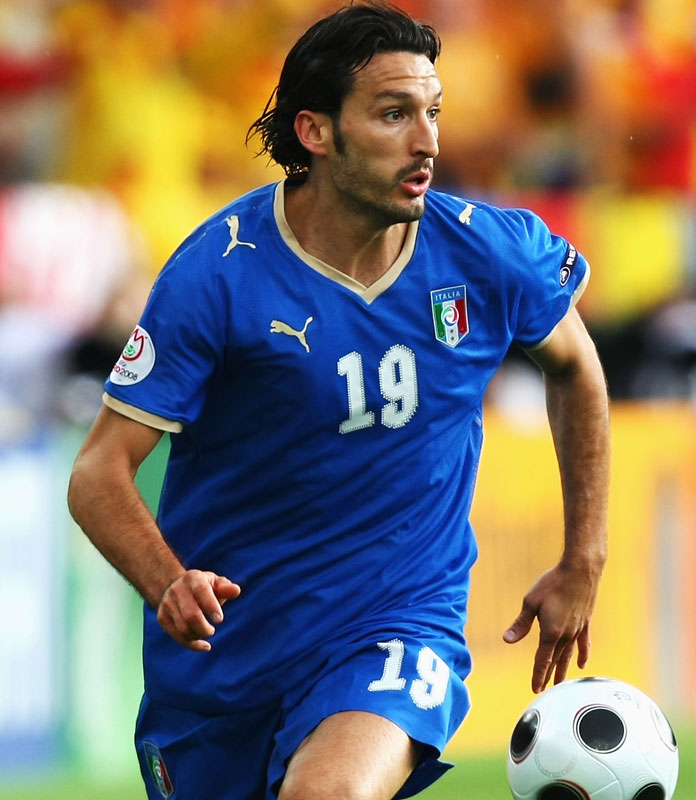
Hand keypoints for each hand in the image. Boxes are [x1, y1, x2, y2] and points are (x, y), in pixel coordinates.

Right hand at [156, 570, 240, 650]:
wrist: (177, 588)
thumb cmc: (204, 587)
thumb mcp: (216, 583)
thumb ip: (226, 588)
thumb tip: (236, 591)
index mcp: (193, 578)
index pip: (201, 591)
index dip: (211, 606)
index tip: (220, 620)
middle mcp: (177, 589)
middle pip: (191, 615)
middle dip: (204, 628)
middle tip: (212, 630)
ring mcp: (167, 603)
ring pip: (183, 629)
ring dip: (198, 636)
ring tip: (206, 632)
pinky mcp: (162, 617)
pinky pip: (177, 636)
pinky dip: (192, 644)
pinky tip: (203, 646)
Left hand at [503, 562, 598, 692]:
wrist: (580, 570)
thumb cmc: (553, 583)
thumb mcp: (531, 602)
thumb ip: (521, 624)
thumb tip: (507, 640)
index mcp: (550, 632)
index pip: (543, 660)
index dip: (538, 675)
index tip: (535, 689)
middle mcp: (566, 635)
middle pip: (556, 660)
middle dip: (549, 676)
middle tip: (545, 690)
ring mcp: (577, 629)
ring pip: (570, 655)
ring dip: (564, 670)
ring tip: (561, 683)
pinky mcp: (585, 621)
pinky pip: (584, 643)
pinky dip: (582, 655)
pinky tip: (581, 664)